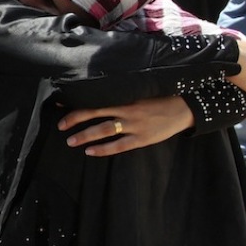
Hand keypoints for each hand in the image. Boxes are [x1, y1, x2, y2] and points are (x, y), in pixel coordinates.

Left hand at [59, 96, 193, 156]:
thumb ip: (120, 96)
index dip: (77, 101)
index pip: (95, 98)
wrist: (184, 108)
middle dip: (75, 119)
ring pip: (104, 130)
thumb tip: (98, 98)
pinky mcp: (142, 138)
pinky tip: (90, 152)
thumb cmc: (158, 99)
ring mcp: (134, 125)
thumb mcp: (138, 93)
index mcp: (124, 96)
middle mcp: (126, 109)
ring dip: (85, 136)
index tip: (60, 104)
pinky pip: (119, 145)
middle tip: (60, 126)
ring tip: (70, 141)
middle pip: (95, 112)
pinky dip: (103, 149)